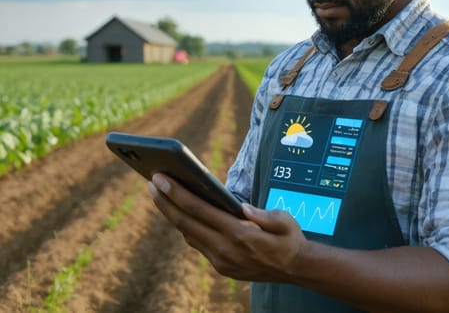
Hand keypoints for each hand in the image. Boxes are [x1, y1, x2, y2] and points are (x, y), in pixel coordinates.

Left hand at [149, 173, 308, 281]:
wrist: (296, 269)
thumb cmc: (290, 238)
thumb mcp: (284, 221)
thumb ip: (264, 215)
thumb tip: (241, 207)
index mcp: (239, 233)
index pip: (199, 209)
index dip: (176, 193)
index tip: (160, 178)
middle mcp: (225, 249)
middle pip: (185, 222)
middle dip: (166, 201)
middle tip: (152, 182)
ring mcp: (221, 261)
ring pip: (188, 234)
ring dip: (173, 214)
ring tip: (162, 195)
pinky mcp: (221, 267)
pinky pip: (197, 244)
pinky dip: (187, 227)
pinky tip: (182, 213)